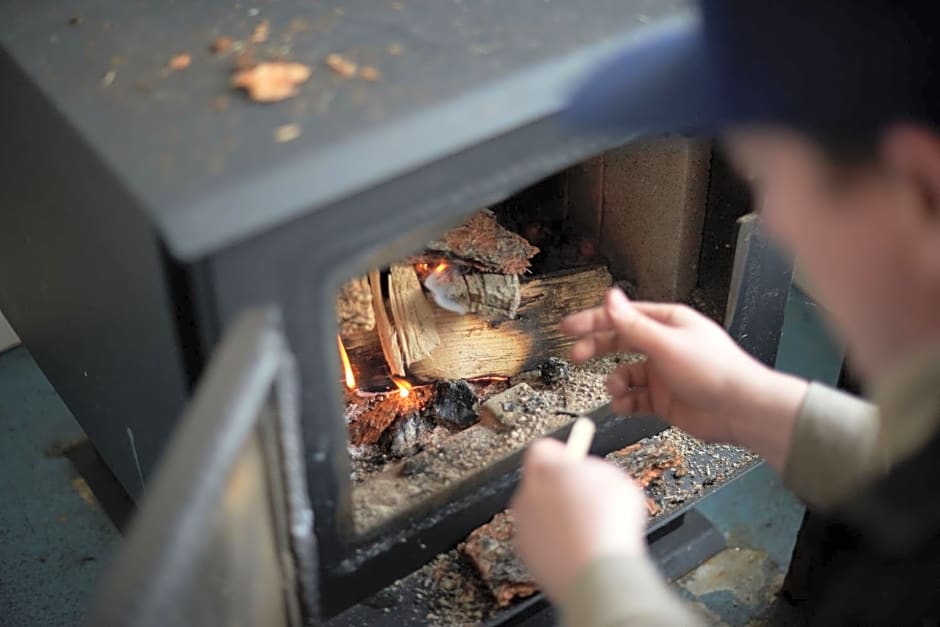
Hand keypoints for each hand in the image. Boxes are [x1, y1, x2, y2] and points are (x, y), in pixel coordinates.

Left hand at [511, 439, 647, 602]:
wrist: (598, 573)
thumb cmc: (609, 523)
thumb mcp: (615, 479)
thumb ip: (594, 470)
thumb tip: (586, 472)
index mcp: (544, 469)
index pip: (542, 449)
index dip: (561, 455)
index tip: (576, 463)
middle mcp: (526, 494)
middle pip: (539, 482)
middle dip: (558, 488)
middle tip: (586, 499)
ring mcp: (523, 526)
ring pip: (540, 513)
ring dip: (557, 517)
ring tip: (588, 530)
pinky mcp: (527, 554)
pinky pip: (542, 540)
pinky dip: (556, 542)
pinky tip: (579, 549)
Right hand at [562, 288, 807, 469]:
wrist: (740, 410)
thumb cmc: (715, 371)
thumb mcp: (666, 343)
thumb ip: (632, 324)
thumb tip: (609, 297)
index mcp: (667, 323)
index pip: (622, 316)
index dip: (593, 320)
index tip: (569, 327)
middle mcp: (663, 345)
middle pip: (618, 342)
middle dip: (596, 349)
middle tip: (576, 356)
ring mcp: (663, 373)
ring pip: (624, 373)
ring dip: (615, 382)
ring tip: (617, 389)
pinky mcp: (664, 399)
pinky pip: (634, 399)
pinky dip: (625, 403)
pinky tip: (624, 405)